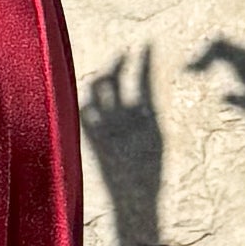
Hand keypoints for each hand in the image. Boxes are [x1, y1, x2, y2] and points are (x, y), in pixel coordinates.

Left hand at [78, 44, 165, 212]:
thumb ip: (152, 114)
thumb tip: (147, 97)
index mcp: (141, 116)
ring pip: (94, 93)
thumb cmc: (152, 174)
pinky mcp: (91, 140)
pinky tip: (92, 98)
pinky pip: (84, 113)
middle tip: (124, 54)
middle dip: (117, 63)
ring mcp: (102, 128)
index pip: (141, 79)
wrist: (133, 200)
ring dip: (100, 80)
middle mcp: (119, 118)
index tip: (145, 45)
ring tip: (107, 73)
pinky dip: (88, 102)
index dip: (143, 60)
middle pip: (112, 80)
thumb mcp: (160, 141)